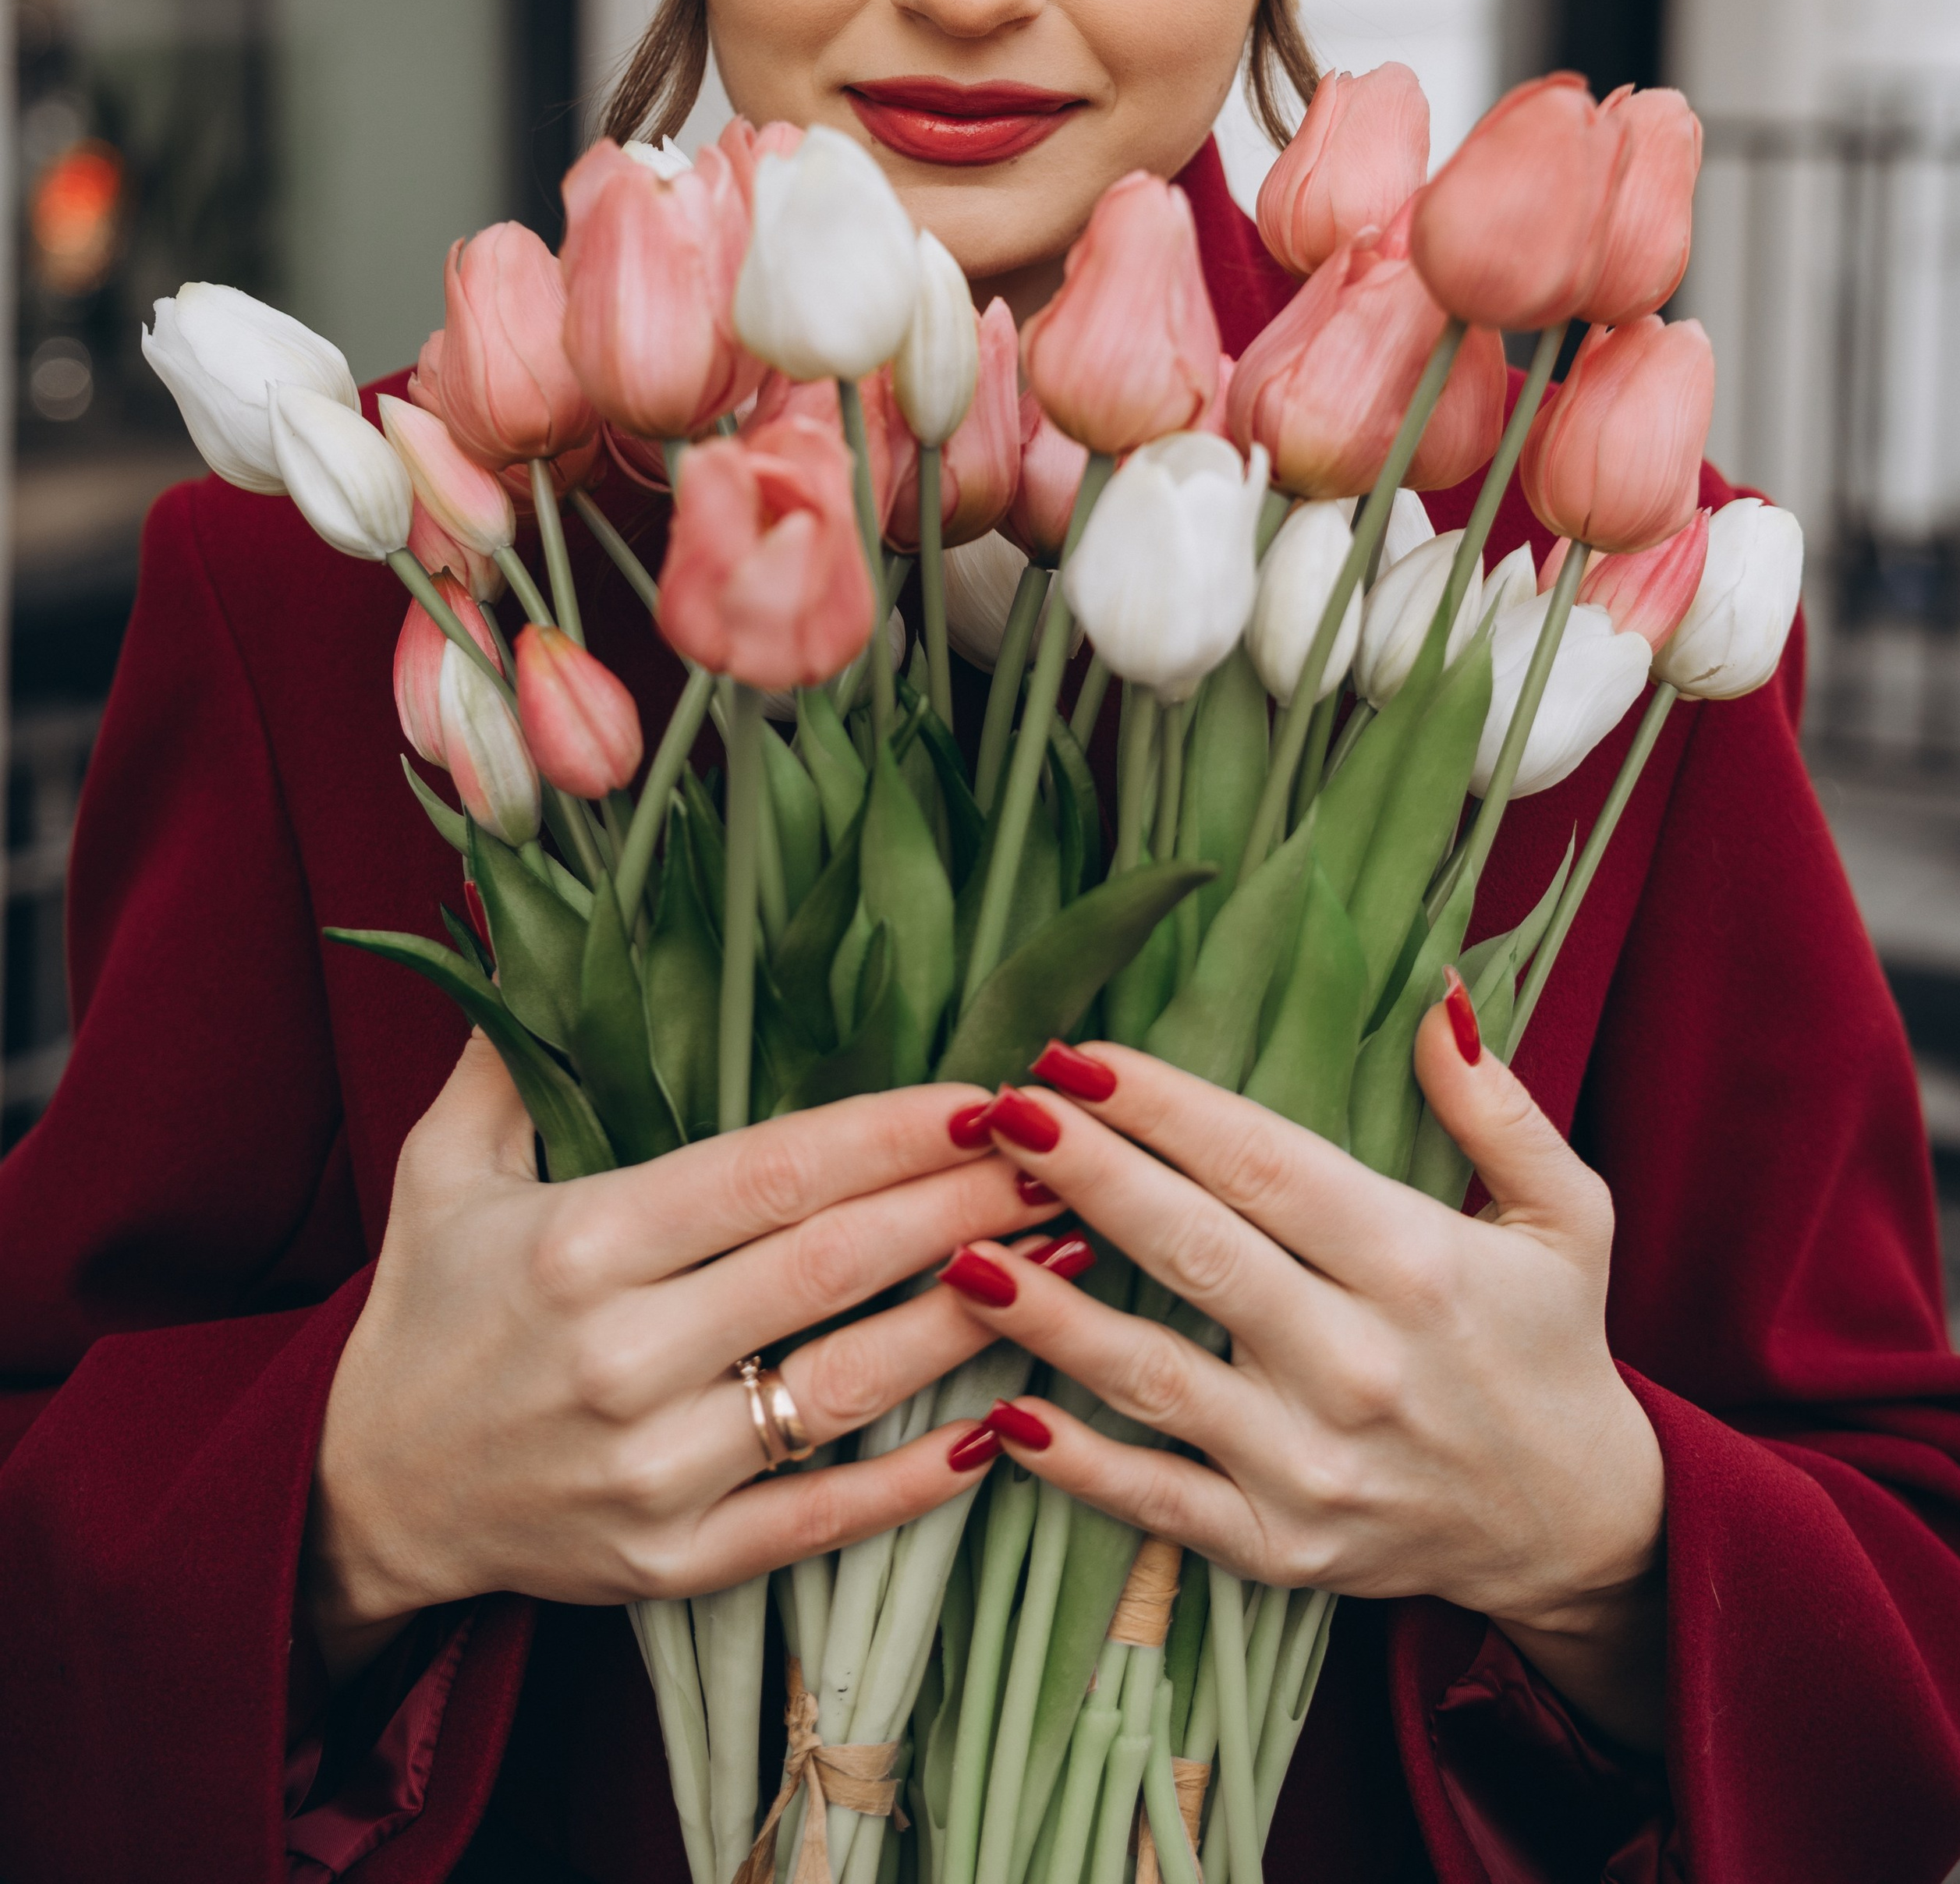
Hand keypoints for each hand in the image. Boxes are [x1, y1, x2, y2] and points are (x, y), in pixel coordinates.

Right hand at [306, 1039, 1047, 1683]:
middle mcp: (621, 1359)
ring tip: (1067, 1258)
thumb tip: (533, 922)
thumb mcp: (443, 1167)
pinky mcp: (674, 1563)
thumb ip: (511, 1052)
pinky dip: (915, 1480)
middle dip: (959, 1203)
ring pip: (846, 1387)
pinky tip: (1000, 1427)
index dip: (886, 1133)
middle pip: (829, 1266)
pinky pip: (819, 1518)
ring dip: (968, 1319)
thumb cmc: (426, 1310)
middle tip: (1060, 1155)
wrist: (365, 1497)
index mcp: (579, 1246)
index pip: (768, 1174)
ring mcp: (652, 1471)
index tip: (980, 1093)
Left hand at [938, 1011, 1667, 1749]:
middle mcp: (1360, 1367)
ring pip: (1154, 1377)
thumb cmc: (1552, 1344)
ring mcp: (1313, 1466)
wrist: (1578, 1531)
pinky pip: (1156, 1502)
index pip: (1267, 1167)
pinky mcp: (1281, 1548)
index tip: (1080, 1055)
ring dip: (1047, 1316)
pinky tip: (1000, 1412)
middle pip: (1196, 1252)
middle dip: (1086, 1174)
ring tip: (959, 1248)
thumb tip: (1437, 997)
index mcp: (1420, 1267)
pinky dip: (1076, 1464)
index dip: (1166, 1107)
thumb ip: (1497, 1107)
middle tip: (999, 1109)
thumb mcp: (1567, 1213)